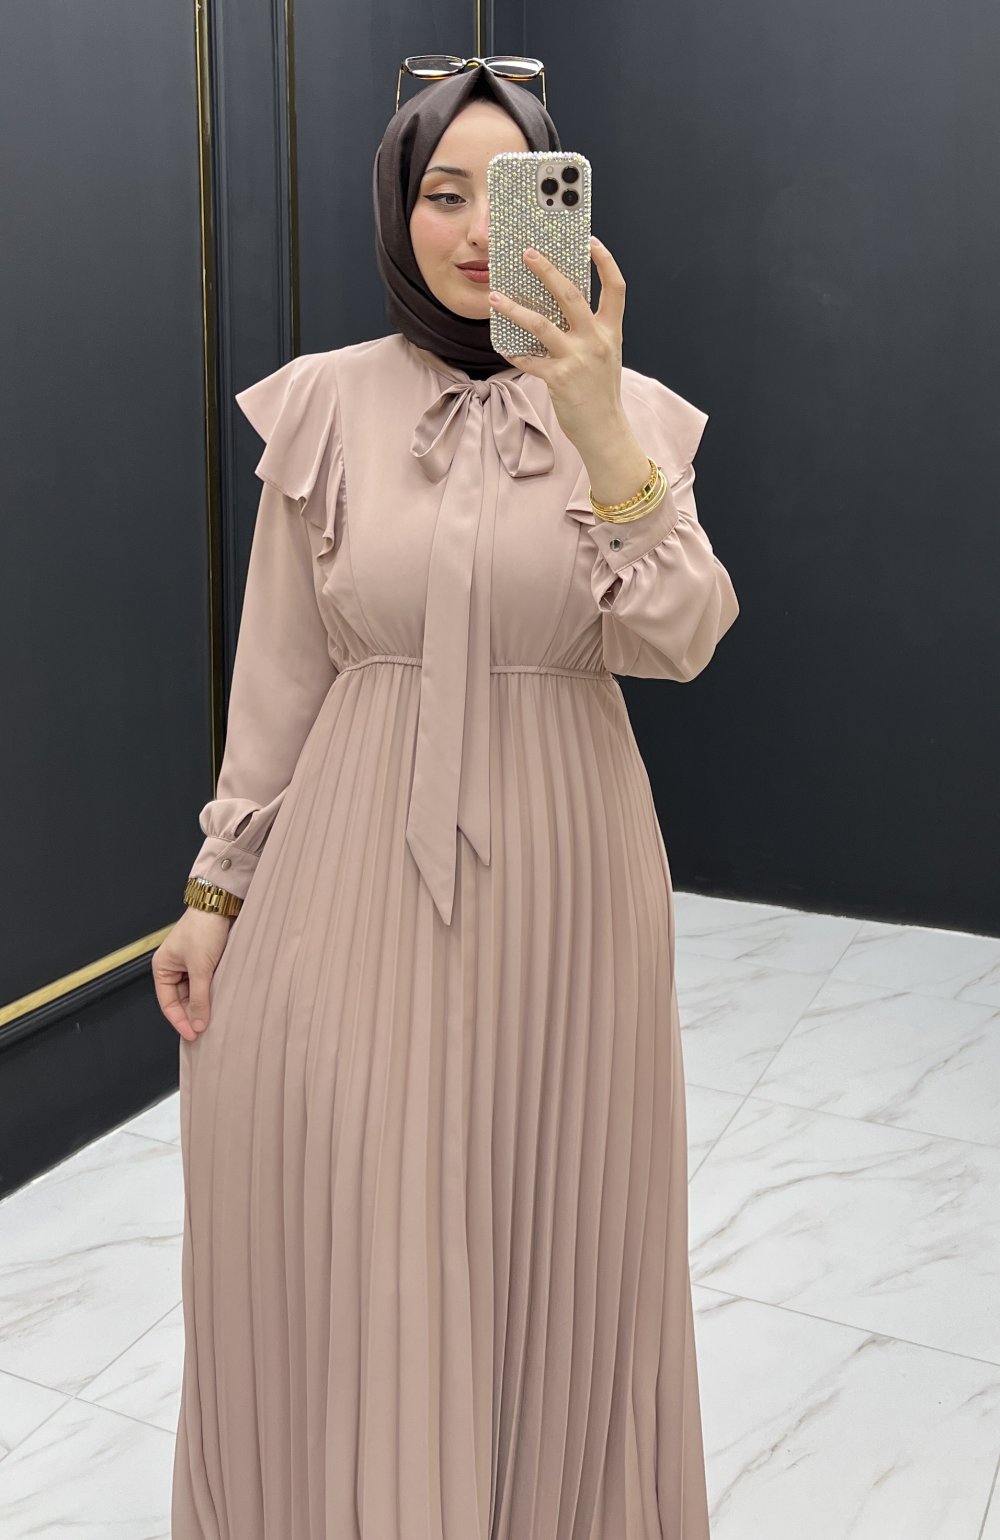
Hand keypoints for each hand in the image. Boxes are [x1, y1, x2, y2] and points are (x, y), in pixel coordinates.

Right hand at [152, 906, 232, 1041]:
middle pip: (181, 1000)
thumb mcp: (200, 967)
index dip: (180, 1021)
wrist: (221, 905)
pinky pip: (206, 984)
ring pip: (195, 993)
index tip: (193, 1036)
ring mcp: (190, 964)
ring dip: (204, 1003)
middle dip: (193, 1014)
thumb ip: (200, 998)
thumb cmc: (203, 929)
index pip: (168, 1004)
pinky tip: (221, 1001)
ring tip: (215, 1017)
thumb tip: (198, 1024)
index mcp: (162, 968)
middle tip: (206, 1029)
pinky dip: (212, 993)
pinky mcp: (205, 961)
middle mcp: (173, 967)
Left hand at [488, 236, 626, 452]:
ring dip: (514, 308)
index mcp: (610, 331)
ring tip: (495, 297)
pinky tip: (504, 346)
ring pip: (541, 324)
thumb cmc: (601, 392)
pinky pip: (529, 360)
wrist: (605, 431)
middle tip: (528, 253)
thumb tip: (558, 308)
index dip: (605, 261)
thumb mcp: (605, 355)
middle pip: (571, 294)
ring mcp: (577, 359)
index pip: (616, 288)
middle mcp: (595, 340)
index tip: (591, 242)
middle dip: (547, 270)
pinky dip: (515, 352)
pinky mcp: (559, 379)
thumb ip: (589, 331)